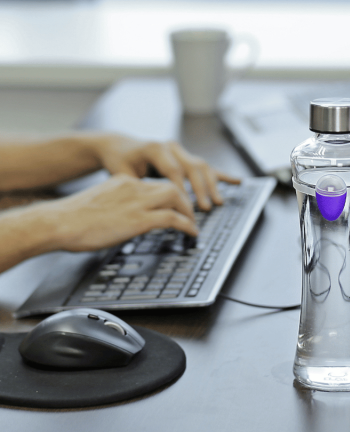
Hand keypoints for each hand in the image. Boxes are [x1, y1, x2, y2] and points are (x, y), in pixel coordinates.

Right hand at [42, 174, 197, 251]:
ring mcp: (137, 202)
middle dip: (185, 201)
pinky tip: (191, 233)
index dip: (168, 196)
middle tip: (191, 214)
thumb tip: (125, 221)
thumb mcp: (99, 205)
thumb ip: (116, 207)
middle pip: (171, 186)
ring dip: (189, 211)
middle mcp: (133, 187)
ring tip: (193, 224)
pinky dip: (186, 225)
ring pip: (176, 196)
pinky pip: (172, 218)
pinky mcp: (138, 219)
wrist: (58, 222)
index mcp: (122, 181)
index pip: (154, 184)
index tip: (174, 205)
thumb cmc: (71, 219)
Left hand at [91, 135, 239, 209]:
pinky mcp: (186, 158)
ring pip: (202, 166)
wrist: (120, 146)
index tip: (186, 207)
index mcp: (155, 148)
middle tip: (205, 208)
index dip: (181, 190)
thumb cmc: (119, 160)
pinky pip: (207, 167)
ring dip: (211, 185)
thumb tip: (146, 203)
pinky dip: (222, 175)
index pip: (174, 171)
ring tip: (217, 202)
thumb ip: (135, 186)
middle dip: (201, 189)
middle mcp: (170, 147)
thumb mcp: (121, 173)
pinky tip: (237, 182)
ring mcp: (180, 151)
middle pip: (192, 167)